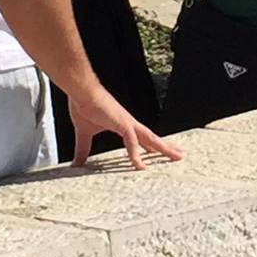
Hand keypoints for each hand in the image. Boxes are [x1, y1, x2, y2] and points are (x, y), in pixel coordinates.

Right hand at [67, 85, 182, 168]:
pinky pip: (132, 140)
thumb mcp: (84, 134)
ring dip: (163, 148)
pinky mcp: (121, 122)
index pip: (142, 138)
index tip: (161, 153)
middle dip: (165, 147)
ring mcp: (127, 122)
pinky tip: (140, 165)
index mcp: (123, 125)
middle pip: (152, 138)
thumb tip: (77, 163)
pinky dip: (136, 153)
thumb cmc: (84, 107)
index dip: (152, 146)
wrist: (81, 92)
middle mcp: (129, 123)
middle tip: (179, 155)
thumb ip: (83, 149)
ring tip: (176, 156)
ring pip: (150, 138)